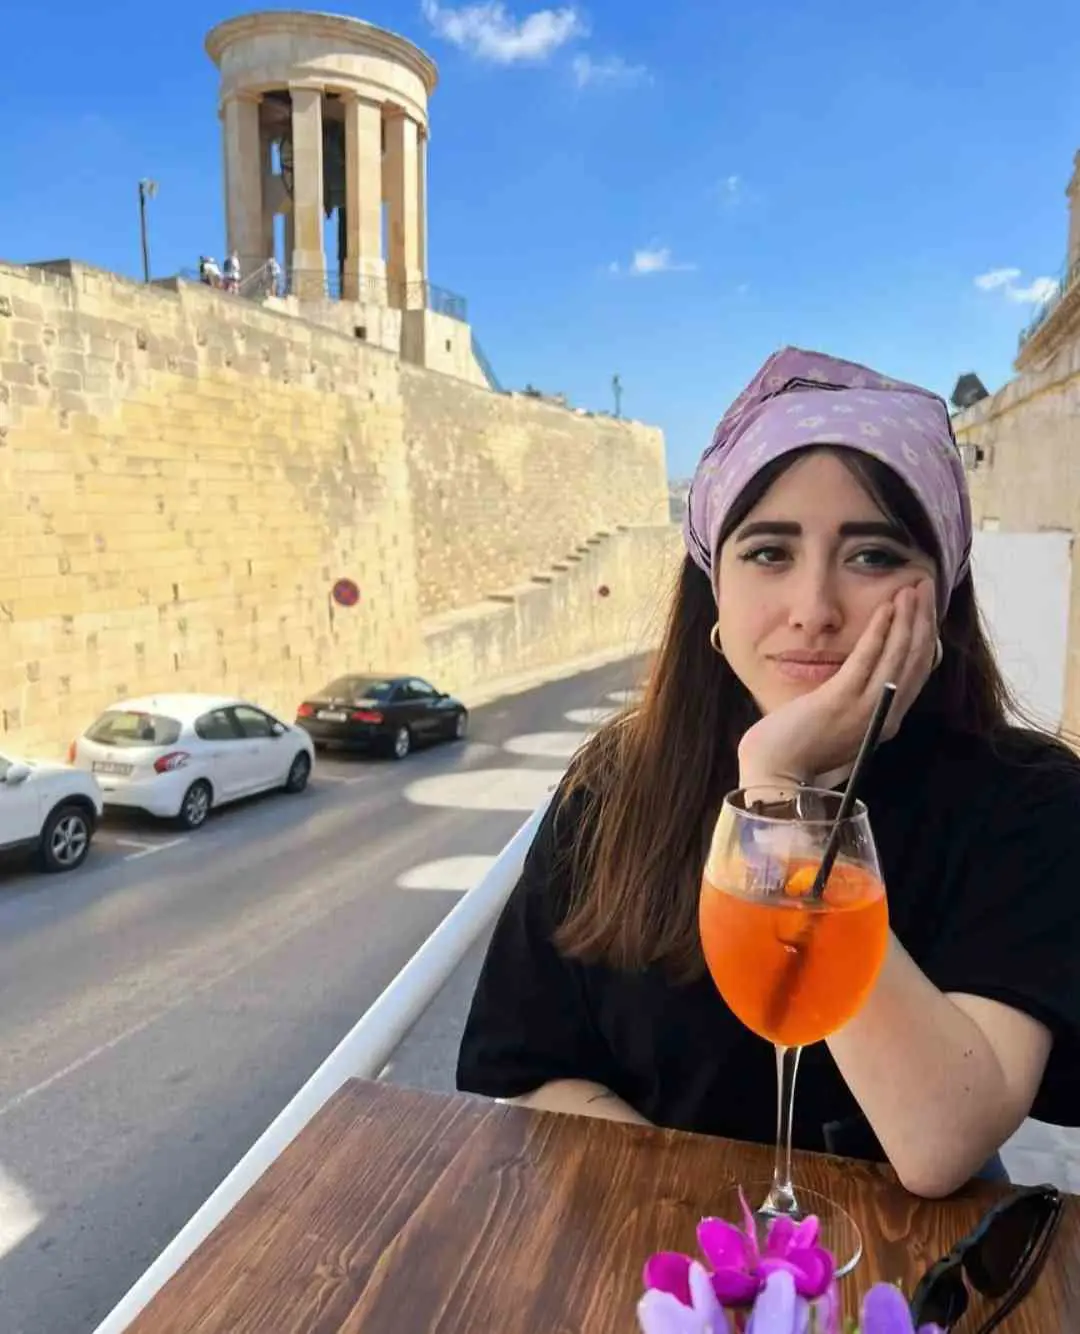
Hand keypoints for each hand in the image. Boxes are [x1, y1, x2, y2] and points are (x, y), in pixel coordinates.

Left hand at [737, 579, 936, 786]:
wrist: (775, 773)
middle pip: (915, 660)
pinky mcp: (840, 701)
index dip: (925, 637)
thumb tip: (869, 675)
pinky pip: (867, 659)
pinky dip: (880, 632)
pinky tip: (886, 608)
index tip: (927, 608)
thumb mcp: (841, 725)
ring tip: (911, 589)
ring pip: (898, 656)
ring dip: (908, 618)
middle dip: (923, 619)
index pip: (917, 673)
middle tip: (926, 586)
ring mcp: (865, 710)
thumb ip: (860, 704)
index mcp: (885, 722)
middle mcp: (885, 717)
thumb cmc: (801, 750)